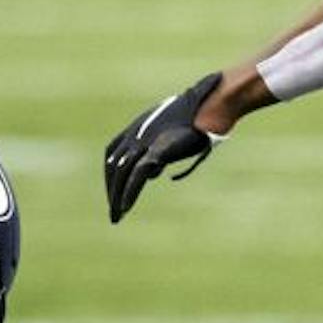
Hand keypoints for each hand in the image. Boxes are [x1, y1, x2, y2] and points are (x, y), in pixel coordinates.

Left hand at [104, 73, 224, 222]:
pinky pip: (136, 177)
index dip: (112, 172)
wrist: (211, 106)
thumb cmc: (200, 118)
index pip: (113, 153)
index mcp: (138, 127)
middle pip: (114, 166)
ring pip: (122, 174)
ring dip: (116, 197)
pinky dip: (129, 194)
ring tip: (117, 216)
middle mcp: (136, 134)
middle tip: (114, 210)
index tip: (115, 188)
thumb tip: (152, 174)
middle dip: (112, 189)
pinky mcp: (156, 151)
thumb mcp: (175, 137)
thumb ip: (160, 155)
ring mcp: (144, 142)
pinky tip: (125, 208)